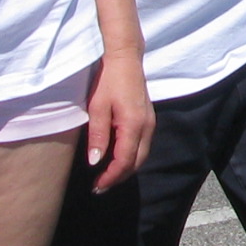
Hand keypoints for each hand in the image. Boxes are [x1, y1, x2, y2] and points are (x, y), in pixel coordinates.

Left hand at [83, 51, 154, 194]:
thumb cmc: (108, 80)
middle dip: (119, 177)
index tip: (97, 186)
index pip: (124, 161)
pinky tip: (117, 158)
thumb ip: (97, 136)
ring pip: (142, 155)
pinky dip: (131, 157)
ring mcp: (150, 123)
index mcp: (133, 125)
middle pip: (137, 162)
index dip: (111, 177)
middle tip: (100, 186)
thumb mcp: (97, 107)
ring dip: (126, 169)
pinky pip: (143, 145)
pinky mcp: (149, 119)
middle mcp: (147, 127)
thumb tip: (95, 162)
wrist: (126, 59)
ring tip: (107, 176)